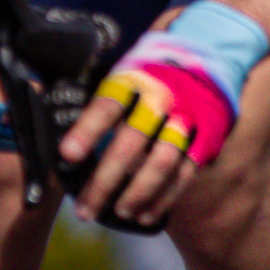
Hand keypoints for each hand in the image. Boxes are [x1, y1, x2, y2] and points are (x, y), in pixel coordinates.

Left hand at [65, 32, 236, 224]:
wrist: (211, 53)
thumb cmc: (153, 70)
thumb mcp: (126, 70)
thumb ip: (100, 98)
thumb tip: (58, 126)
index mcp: (135, 78)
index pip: (108, 105)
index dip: (87, 130)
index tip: (67, 156)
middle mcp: (162, 98)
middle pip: (132, 142)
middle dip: (106, 179)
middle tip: (84, 209)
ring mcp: (186, 118)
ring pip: (162, 161)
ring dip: (139, 192)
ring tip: (118, 213)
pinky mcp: (205, 136)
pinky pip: (185, 172)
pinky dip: (165, 197)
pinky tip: (145, 215)